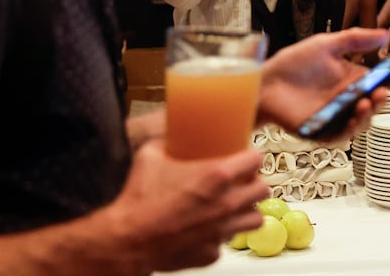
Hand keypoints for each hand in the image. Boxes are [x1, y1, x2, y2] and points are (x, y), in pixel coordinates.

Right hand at [97, 141, 265, 273]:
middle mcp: (226, 204)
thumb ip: (167, 143)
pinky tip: (207, 229)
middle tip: (242, 182)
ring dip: (247, 211)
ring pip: (255, 219)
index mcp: (216, 176)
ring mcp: (221, 231)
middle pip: (263, 190)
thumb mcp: (150, 156)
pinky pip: (226, 242)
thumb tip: (170, 137)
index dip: (252, 157)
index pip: (256, 160)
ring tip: (233, 207)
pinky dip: (220, 236)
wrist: (126, 240)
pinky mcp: (211, 253)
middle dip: (254, 183)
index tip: (245, 157)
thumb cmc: (138, 200)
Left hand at [256, 28, 389, 138]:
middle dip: (381, 99)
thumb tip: (386, 35)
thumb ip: (356, 40)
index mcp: (350, 78)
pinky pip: (341, 134)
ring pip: (361, 121)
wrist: (265, 82)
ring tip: (366, 102)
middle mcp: (346, 98)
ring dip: (368, 114)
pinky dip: (350, 129)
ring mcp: (335, 116)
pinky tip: (352, 118)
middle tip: (382, 92)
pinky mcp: (322, 130)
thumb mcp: (327, 44)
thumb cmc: (293, 64)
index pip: (378, 82)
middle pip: (372, 103)